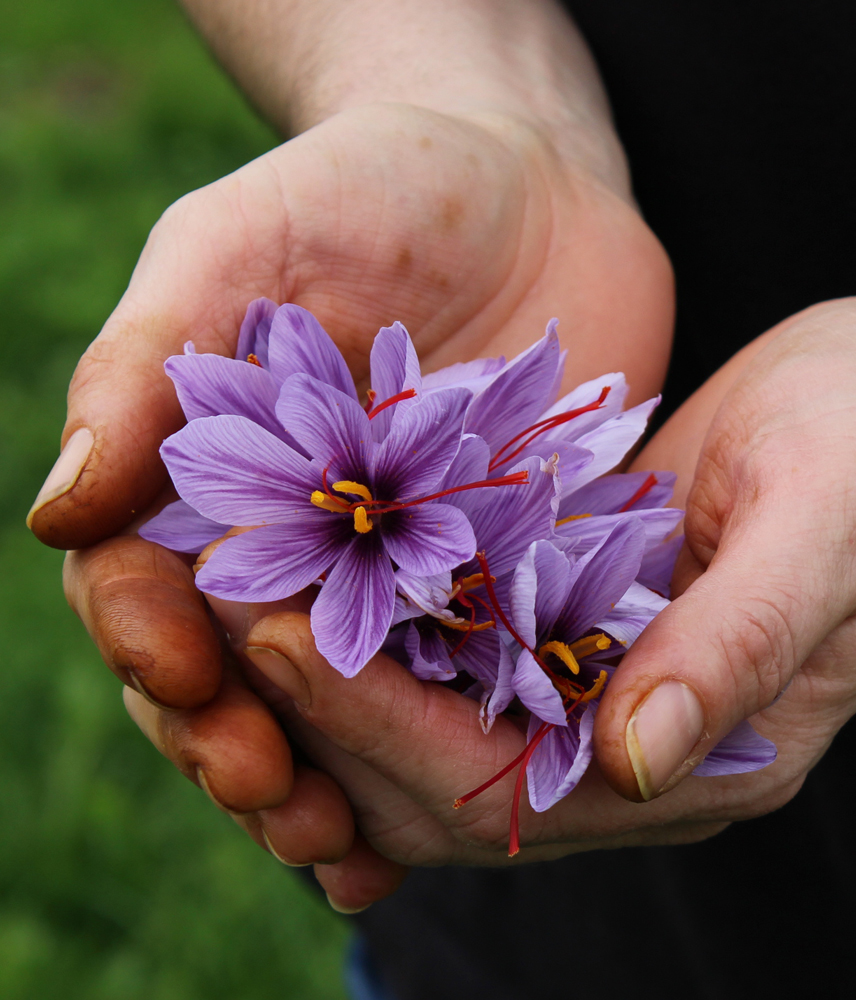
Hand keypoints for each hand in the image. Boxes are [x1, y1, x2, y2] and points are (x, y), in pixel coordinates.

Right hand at [44, 100, 670, 848]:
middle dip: (244, 745)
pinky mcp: (499, 571)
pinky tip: (456, 806)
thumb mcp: (244, 240)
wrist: (531, 184)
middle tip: (279, 802)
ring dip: (340, 782)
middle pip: (242, 674)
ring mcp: (403, 567)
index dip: (154, 647)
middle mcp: (299, 539)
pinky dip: (448, 746)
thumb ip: (149, 365)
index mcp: (210, 475)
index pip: (149, 590)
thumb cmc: (375, 189)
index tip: (184, 681)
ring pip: (346, 705)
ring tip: (350, 846)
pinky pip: (463, 676)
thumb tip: (59, 514)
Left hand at [148, 266, 855, 907]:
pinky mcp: (582, 626)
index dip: (378, 722)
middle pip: (439, 777)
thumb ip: (737, 648)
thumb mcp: (829, 528)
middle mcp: (641, 748)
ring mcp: (606, 692)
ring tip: (242, 588)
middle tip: (223, 607)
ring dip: (332, 672)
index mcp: (708, 755)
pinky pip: (456, 655)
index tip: (273, 635)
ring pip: (430, 724)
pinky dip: (379, 627)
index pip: (503, 785)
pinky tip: (318, 568)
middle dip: (325, 704)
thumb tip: (635, 760)